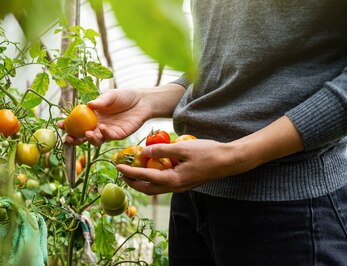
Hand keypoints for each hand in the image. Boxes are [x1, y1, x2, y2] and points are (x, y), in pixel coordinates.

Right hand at [58, 84, 185, 145]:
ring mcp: (107, 131)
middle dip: (74, 139)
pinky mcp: (118, 135)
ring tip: (87, 133)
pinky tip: (102, 128)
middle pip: (82, 135)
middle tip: (68, 139)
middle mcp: (97, 125)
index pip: (76, 122)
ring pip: (94, 140)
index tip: (60, 125)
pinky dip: (104, 134)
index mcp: (92, 115)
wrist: (142, 101)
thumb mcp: (111, 95)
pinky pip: (108, 137)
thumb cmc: (125, 96)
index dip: (67, 125)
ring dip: (88, 139)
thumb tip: (88, 105)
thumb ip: (100, 101)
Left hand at [118, 139, 251, 193]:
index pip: (144, 177)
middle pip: (147, 189)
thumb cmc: (208, 152)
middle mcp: (174, 187)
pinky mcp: (184, 183)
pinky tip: (151, 167)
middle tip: (121, 172)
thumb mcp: (183, 148)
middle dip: (132, 182)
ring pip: (155, 188)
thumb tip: (144, 151)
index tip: (117, 167)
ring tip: (132, 170)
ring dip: (141, 181)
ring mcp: (180, 187)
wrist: (229, 161)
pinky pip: (163, 184)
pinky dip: (153, 178)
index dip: (129, 172)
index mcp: (172, 180)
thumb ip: (162, 150)